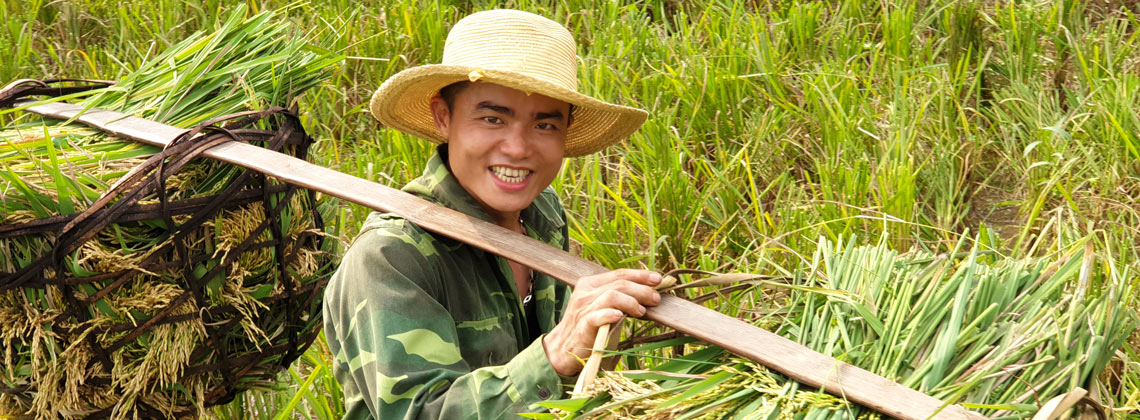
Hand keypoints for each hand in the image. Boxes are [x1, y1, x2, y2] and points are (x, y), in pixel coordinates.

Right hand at [542, 269, 661, 375]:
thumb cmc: (587, 327)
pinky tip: (619, 317)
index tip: (658, 279)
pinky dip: (609, 314)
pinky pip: (596, 316)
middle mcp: (585, 293)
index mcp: (590, 284)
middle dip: (642, 290)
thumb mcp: (600, 307)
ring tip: (642, 311)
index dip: (640, 275)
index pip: (619, 274)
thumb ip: (618, 297)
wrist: (562, 348)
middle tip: (656, 299)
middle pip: (619, 283)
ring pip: (611, 296)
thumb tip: (648, 294)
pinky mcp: (582, 326)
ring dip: (631, 302)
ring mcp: (583, 308)